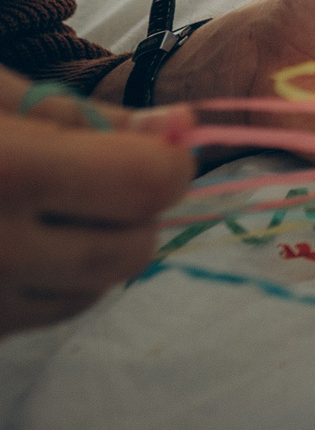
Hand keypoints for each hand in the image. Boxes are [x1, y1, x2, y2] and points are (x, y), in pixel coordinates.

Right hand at [0, 72, 193, 335]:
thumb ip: (86, 116)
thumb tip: (181, 129)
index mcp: (6, 172)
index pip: (146, 185)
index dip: (165, 161)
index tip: (151, 143)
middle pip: (131, 248)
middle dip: (138, 208)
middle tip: (99, 171)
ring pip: (95, 288)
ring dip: (98, 246)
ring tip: (47, 203)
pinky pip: (46, 313)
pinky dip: (55, 279)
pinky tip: (16, 238)